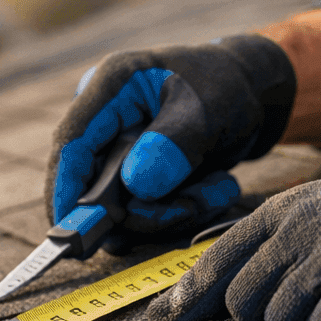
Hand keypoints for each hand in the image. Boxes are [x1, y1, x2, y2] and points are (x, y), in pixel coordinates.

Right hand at [45, 35, 295, 237]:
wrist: (254, 93)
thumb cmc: (227, 87)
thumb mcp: (207, 110)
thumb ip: (174, 144)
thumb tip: (137, 186)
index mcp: (113, 88)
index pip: (72, 142)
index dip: (65, 189)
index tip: (68, 232)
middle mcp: (108, 121)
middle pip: (95, 185)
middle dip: (142, 210)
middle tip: (191, 207)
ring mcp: (122, 151)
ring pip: (125, 209)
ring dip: (173, 211)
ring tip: (217, 187)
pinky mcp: (139, 176)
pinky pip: (148, 213)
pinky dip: (182, 210)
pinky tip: (216, 187)